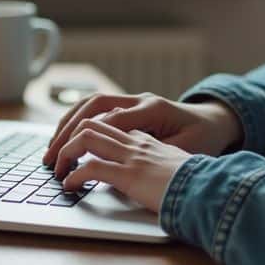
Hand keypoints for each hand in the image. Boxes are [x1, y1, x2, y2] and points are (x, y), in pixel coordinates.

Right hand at [42, 92, 241, 166]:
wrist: (214, 121)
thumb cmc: (204, 139)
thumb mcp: (187, 150)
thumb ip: (158, 152)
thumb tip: (130, 159)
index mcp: (153, 109)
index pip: (110, 121)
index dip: (86, 141)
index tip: (69, 165)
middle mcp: (139, 99)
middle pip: (93, 107)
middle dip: (67, 131)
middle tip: (50, 158)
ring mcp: (133, 99)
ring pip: (90, 103)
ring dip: (67, 123)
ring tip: (51, 148)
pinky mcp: (129, 105)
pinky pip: (96, 107)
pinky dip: (77, 119)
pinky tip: (65, 137)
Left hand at [52, 118, 193, 212]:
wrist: (214, 185)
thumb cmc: (197, 176)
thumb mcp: (173, 157)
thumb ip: (152, 153)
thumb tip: (135, 162)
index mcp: (146, 133)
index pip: (106, 118)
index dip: (84, 129)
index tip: (72, 144)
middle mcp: (136, 138)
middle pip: (90, 120)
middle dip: (65, 135)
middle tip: (54, 155)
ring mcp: (133, 154)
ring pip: (86, 137)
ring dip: (65, 151)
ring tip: (57, 167)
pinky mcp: (131, 174)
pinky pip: (93, 167)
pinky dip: (75, 175)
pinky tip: (70, 184)